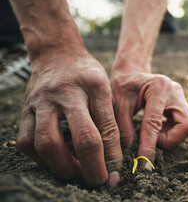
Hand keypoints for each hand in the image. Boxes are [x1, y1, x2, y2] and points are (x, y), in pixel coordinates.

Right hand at [16, 49, 122, 186]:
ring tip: (75, 172)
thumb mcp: (105, 87)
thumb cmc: (86, 74)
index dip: (111, 156)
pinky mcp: (25, 110)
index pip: (104, 128)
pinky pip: (26, 142)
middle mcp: (64, 94)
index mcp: (93, 86)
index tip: (115, 175)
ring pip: (44, 143)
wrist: (57, 54)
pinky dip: (40, 158)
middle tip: (97, 180)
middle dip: (89, 166)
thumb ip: (109, 118)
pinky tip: (54, 160)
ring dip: (61, 166)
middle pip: (76, 138)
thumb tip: (114, 155)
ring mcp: (41, 102)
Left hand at [110, 70, 187, 168]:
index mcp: (158, 87)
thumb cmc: (123, 86)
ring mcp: (182, 97)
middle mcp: (175, 91)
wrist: (131, 72)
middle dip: (169, 139)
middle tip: (150, 138)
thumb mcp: (117, 104)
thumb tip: (130, 153)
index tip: (144, 165)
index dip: (149, 146)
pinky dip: (170, 132)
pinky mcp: (183, 103)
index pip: (155, 123)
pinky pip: (184, 125)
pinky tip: (157, 127)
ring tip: (151, 132)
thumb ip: (123, 128)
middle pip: (186, 126)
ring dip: (170, 136)